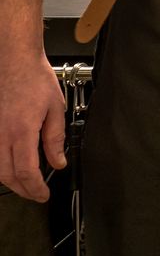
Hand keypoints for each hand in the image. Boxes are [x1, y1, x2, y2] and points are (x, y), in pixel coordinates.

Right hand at [0, 51, 66, 201]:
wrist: (14, 61)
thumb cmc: (35, 79)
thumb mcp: (55, 108)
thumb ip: (55, 138)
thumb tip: (58, 162)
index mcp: (21, 131)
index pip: (26, 171)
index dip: (35, 188)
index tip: (43, 194)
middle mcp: (1, 134)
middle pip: (7, 175)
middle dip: (23, 190)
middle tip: (36, 193)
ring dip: (11, 180)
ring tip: (27, 183)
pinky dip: (2, 165)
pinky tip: (12, 165)